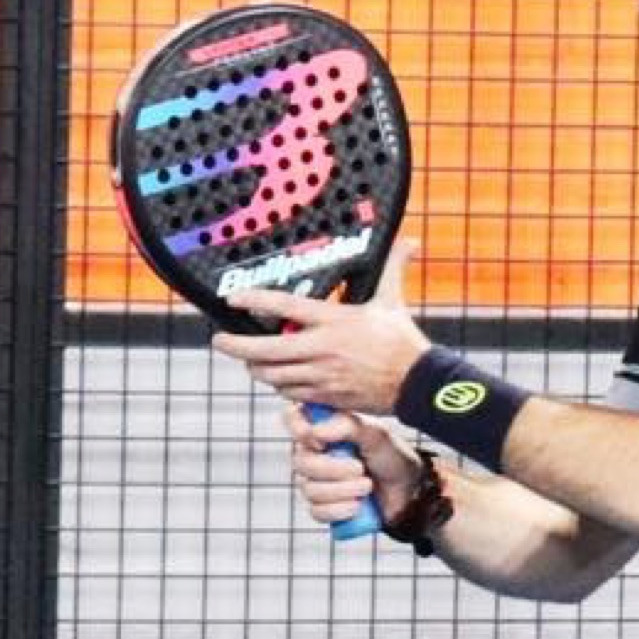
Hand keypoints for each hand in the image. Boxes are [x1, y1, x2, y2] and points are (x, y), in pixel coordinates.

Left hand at [212, 238, 429, 414]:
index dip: (253, 301)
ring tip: (249, 360)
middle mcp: (322, 348)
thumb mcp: (393, 301)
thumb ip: (393, 268)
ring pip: (273, 375)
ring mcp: (322, 375)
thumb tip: (408, 242)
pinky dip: (280, 386)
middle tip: (219, 341)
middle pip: (265, 350)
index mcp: (333, 320)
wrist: (418, 384)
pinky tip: (278, 379)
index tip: (232, 298)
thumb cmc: (403, 341)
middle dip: (235, 347)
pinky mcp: (328, 396)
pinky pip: (292, 394)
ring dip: (256, 368)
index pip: (283, 307)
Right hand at [283, 400, 420, 531]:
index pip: (291, 419)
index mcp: (321, 429)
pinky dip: (338, 510)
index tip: (321, 441)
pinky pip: (317, 512)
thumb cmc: (390, 456)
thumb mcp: (375, 434)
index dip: (298, 429)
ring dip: (341, 491)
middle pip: (301, 463)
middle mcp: (311, 454)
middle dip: (332, 470)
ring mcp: (314, 482)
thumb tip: (316, 431)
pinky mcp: (324, 507)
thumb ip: (347, 426)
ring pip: (310, 490)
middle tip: (360, 469)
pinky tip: (356, 506)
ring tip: (366, 486)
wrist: (408, 489)